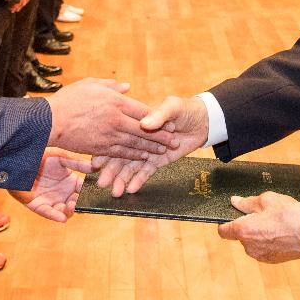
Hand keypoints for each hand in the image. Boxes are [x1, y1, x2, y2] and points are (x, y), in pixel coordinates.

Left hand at [10, 149, 92, 221]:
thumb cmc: (39, 156)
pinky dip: (55, 216)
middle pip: (76, 203)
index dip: (90, 192)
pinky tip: (62, 218)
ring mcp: (51, 200)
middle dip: (79, 204)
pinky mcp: (38, 205)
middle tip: (78, 200)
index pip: (84, 190)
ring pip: (64, 211)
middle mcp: (62, 193)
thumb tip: (94, 167)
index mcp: (70, 181)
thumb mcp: (60, 157)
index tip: (96, 192)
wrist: (19, 159)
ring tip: (69, 205)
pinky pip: (48, 213)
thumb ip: (76, 162)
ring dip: (69, 211)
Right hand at [48, 78, 179, 159]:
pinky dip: (134, 156)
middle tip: (173, 140)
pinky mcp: (100, 149)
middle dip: (160, 136)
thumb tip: (127, 86)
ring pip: (136, 144)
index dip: (157, 118)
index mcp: (115, 101)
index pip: (142, 110)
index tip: (168, 122)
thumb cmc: (68, 99)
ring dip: (151, 148)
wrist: (49, 122)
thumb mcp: (90, 84)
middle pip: (144, 130)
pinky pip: (122, 154)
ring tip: (163, 152)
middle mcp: (115, 119)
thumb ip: (111, 85)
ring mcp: (108, 136)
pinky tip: (143, 159)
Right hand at [93, 95, 207, 195]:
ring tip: (115, 192)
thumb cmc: (184, 109)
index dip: (107, 149)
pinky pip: (147, 172)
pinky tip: (130, 189)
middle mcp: (138, 139)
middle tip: (101, 183)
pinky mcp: (158, 161)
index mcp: (137, 124)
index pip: (119, 137)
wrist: (203, 121)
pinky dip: (139, 180)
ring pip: (132, 167)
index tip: (96, 161)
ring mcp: (148, 152)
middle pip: (122, 156)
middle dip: (111, 170)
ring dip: (123, 179)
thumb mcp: (172, 107)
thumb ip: (159, 115)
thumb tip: (145, 124)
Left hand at [217, 192, 299, 263]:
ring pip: (253, 243)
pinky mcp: (272, 260)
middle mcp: (248, 246)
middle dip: (247, 226)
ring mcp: (260, 255)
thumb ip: (246, 202)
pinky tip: (281, 233)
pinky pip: (264, 249)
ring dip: (258, 235)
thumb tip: (235, 202)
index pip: (223, 231)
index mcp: (243, 231)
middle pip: (240, 236)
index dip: (226, 223)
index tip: (233, 217)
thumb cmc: (287, 215)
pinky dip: (269, 242)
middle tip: (263, 215)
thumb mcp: (266, 200)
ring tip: (275, 224)